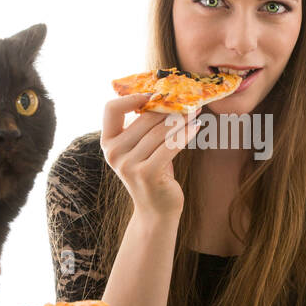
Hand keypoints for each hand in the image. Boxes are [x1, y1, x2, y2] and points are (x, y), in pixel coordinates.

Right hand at [101, 94, 199, 218]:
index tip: (155, 94)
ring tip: (195, 112)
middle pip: (144, 118)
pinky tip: (197, 127)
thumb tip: (167, 96)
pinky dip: (186, 133)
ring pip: (160, 131)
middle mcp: (114, 153)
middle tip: (188, 100)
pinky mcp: (147, 173)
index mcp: (108, 143)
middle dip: (169, 107)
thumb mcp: (141, 148)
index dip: (132, 97)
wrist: (156, 210)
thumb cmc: (152, 173)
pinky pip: (171, 145)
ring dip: (181, 119)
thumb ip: (144, 126)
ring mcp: (128, 165)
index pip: (111, 108)